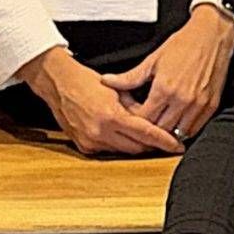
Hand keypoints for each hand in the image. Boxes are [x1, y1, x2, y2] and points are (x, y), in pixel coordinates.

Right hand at [19, 46, 184, 157]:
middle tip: (163, 140)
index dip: (164, 140)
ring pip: (123, 152)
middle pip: (137, 148)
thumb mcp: (116, 90)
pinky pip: (108, 151)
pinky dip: (118, 145)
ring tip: (142, 136)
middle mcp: (100, 132)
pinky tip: (121, 135)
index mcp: (111, 116)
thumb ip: (135, 108)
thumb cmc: (85, 81)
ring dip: (135, 145)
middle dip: (151, 145)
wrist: (58, 83)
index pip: (145, 133)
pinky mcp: (84, 146)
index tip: (176, 145)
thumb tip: (153, 120)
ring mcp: (91, 141)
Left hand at [103, 3, 233, 145]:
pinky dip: (185, 129)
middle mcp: (181, 100)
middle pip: (160, 129)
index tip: (133, 116)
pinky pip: (195, 128)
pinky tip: (177, 122)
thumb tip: (107, 81)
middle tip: (145, 123)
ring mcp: (198, 105)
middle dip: (150, 128)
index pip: (144, 118)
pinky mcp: (211, 106)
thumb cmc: (182, 45)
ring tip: (160, 124)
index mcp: (163, 88)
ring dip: (168, 132)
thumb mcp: (152, 60)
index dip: (136, 120)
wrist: (211, 36)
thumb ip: (130, 77)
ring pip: (178, 133)